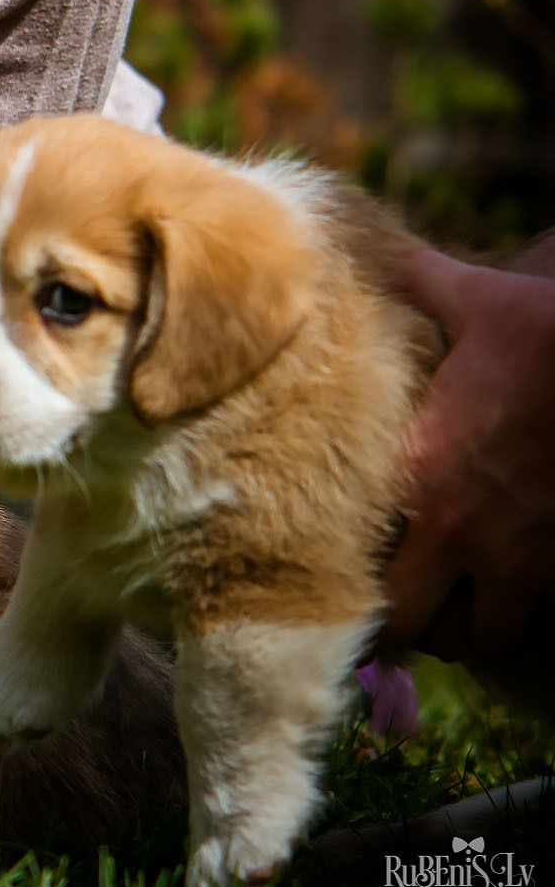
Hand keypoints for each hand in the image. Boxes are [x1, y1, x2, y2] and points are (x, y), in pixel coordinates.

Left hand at [380, 245, 554, 659]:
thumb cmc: (550, 330)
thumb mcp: (474, 298)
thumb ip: (416, 285)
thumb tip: (368, 247)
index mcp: (415, 474)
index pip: (354, 561)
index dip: (351, 576)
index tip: (353, 570)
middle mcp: (460, 531)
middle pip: (411, 625)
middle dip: (410, 623)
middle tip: (413, 604)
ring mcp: (525, 561)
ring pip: (483, 639)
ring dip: (476, 626)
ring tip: (471, 601)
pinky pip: (549, 633)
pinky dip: (540, 624)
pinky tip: (532, 599)